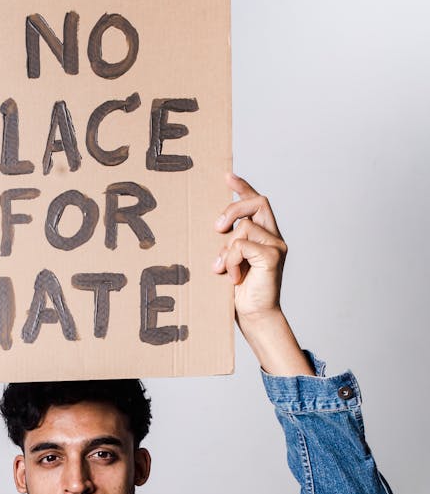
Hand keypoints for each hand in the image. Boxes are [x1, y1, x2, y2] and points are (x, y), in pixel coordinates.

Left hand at [212, 174, 286, 321]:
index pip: (257, 203)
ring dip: (227, 249)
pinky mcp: (273, 256)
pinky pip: (243, 245)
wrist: (254, 317)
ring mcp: (276, 246)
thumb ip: (229, 243)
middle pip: (258, 202)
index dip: (243, 188)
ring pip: (244, 228)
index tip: (227, 177)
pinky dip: (232, 260)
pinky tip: (234, 277)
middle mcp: (274, 237)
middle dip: (233, 209)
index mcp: (265, 236)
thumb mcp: (230, 262)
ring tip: (223, 270)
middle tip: (217, 228)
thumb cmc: (240, 293)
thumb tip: (216, 228)